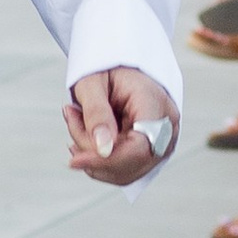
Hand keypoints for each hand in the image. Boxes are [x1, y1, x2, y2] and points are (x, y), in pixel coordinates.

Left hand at [65, 66, 178, 188]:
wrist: (119, 66)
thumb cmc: (106, 68)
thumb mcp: (92, 83)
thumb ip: (96, 114)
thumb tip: (103, 150)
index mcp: (156, 104)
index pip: (139, 147)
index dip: (107, 160)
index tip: (74, 161)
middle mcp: (167, 128)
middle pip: (130, 162)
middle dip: (92, 152)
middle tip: (71, 115)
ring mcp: (162, 144)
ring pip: (124, 172)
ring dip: (91, 156)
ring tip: (77, 119)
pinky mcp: (150, 154)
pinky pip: (122, 171)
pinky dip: (98, 160)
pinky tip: (85, 136)